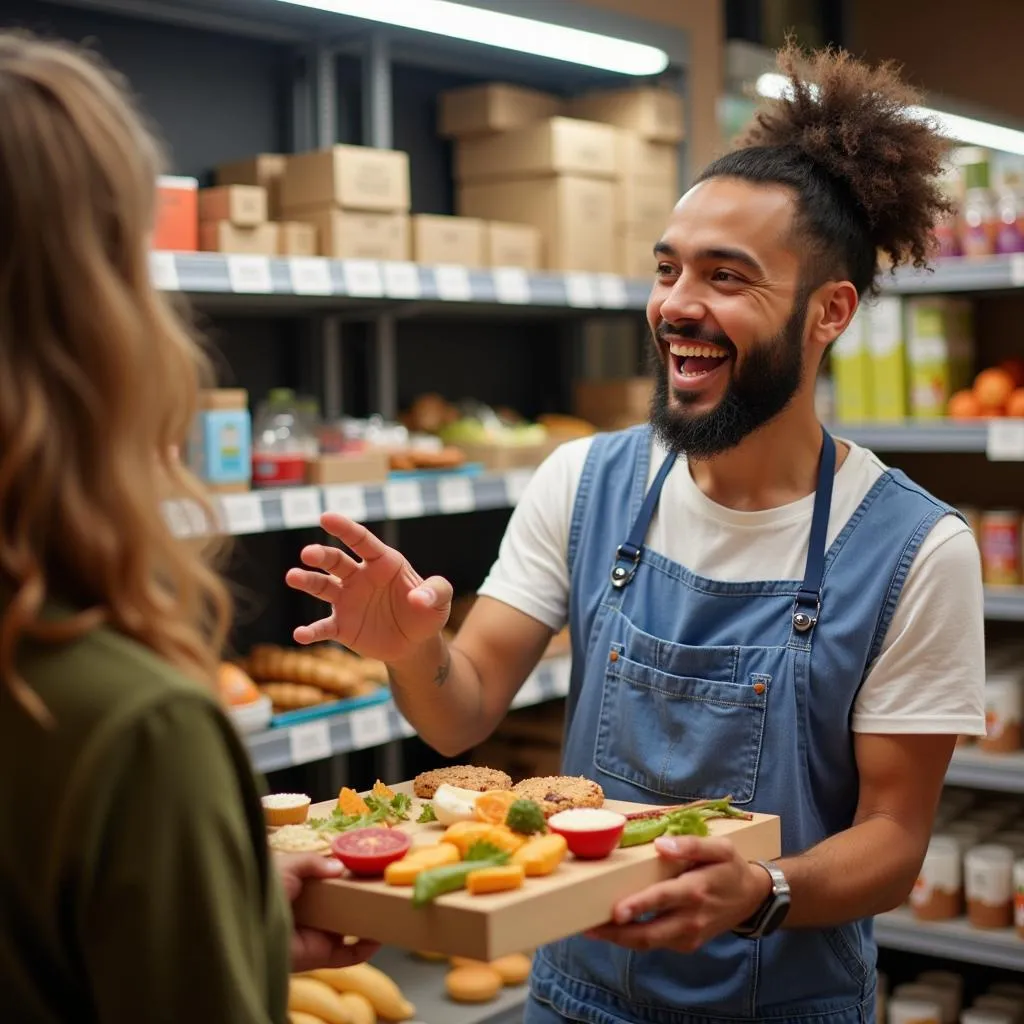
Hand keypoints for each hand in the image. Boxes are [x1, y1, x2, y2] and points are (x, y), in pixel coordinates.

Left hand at [274, 852, 380, 971]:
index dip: (352, 876)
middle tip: (385, 888)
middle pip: (346, 905)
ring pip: (352, 931)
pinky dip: (364, 949)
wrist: (249, 926)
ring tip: (389, 911)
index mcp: (305, 889)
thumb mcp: (289, 865)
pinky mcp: (321, 956)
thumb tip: (340, 867)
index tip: (372, 867)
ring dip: (370, 923)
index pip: (333, 882)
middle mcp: (316, 911)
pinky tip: (378, 938)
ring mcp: (320, 934)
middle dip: (365, 898)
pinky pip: (348, 955)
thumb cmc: (265, 891)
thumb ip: (314, 863)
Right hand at [285, 513, 451, 660]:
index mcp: (382, 562)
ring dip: (307, 581)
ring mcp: (347, 600)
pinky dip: (311, 631)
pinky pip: (323, 628)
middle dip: (321, 555)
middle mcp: (359, 577)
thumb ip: (436, 591)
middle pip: (336, 561)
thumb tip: (418, 599)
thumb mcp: (441, 599)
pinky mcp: (341, 626)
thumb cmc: (427, 613)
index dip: (345, 528)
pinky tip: (301, 635)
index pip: (362, 541)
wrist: (416, 644)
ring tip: (293, 577)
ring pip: (322, 587)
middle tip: (308, 554)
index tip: (326, 517)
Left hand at [585, 836, 771, 952]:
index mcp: (697, 890)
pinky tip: (613, 928)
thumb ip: (692, 844)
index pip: (663, 899)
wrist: (752, 898)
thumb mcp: (720, 848)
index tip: (616, 911)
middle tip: (587, 928)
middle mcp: (691, 918)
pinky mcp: (686, 943)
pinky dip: (632, 939)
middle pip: (649, 933)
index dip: (639, 906)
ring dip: (619, 939)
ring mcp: (688, 935)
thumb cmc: (731, 867)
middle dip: (617, 933)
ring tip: (590, 929)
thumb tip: (662, 844)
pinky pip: (655, 943)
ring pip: (648, 943)